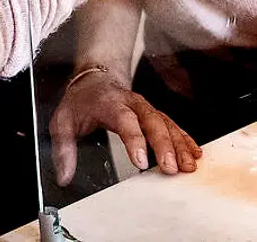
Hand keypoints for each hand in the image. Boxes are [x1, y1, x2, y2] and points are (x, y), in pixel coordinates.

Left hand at [48, 70, 199, 185]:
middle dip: (164, 145)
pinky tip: (194, 152)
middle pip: (152, 121)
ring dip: (179, 144)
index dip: (135, 139)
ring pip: (166, 123)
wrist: (94, 80)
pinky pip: (172, 125)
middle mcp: (132, 103)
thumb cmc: (80, 103)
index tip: (142, 161)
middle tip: (172, 168)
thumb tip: (64, 176)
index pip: (125, 120)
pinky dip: (184, 138)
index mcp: (110, 104)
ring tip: (188, 165)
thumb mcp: (62, 122)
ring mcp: (145, 108)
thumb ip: (63, 149)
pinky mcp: (153, 114)